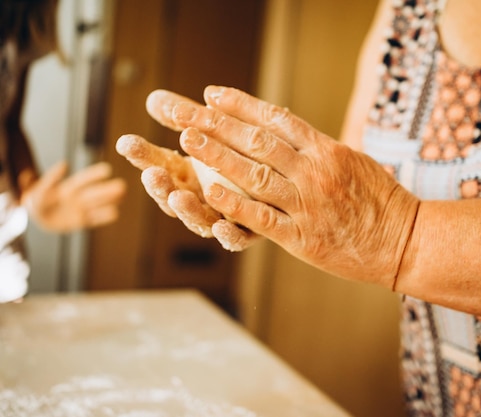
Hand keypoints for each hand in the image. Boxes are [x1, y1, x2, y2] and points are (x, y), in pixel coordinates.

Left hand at [21, 161, 125, 232]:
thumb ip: (51, 179)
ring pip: (99, 204)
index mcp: (68, 187)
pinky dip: (105, 216)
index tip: (107, 170)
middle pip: (95, 192)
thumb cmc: (37, 202)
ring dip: (111, 200)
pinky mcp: (83, 221)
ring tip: (123, 196)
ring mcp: (82, 209)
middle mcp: (78, 197)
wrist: (39, 218)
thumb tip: (65, 164)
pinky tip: (115, 212)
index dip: (94, 175)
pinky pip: (96, 219)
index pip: (84, 180)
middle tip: (121, 186)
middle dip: (108, 189)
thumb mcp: (38, 190)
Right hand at [115, 91, 257, 250]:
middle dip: (159, 186)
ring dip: (187, 210)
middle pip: (174, 196)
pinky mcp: (250, 232)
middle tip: (151, 173)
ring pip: (201, 220)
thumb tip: (153, 97)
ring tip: (177, 197)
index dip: (143, 156)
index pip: (160, 164)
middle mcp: (202, 199)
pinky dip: (228, 236)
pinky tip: (222, 227)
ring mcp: (223, 217)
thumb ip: (185, 118)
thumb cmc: (241, 155)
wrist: (286, 189)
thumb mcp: (213, 134)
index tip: (126, 142)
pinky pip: (238, 238)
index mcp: (190, 175)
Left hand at [168, 86, 419, 287]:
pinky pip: (262, 217)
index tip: (214, 95)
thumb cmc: (382, 202)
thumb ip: (322, 150)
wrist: (404, 241)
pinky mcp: (303, 237)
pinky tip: (209, 192)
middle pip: (259, 141)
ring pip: (255, 175)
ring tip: (189, 141)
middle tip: (188, 114)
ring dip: (218, 156)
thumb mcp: (355, 162)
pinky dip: (234, 204)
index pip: (277, 119)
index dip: (241, 105)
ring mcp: (307, 204)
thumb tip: (295, 135)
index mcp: (327, 150)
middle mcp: (314, 171)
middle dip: (219, 125)